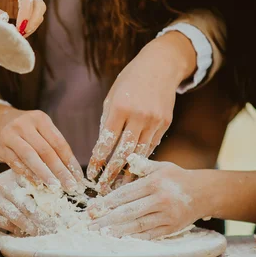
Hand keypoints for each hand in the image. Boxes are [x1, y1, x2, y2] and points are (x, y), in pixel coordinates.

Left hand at [0, 0, 45, 36]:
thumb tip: (4, 20)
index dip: (26, 12)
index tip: (19, 28)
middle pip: (37, 1)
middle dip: (33, 19)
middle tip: (22, 34)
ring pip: (39, 9)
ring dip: (33, 24)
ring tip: (20, 35)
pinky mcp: (23, 5)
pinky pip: (33, 16)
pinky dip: (29, 26)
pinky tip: (19, 33)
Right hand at [0, 105, 85, 193]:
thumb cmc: (26, 129)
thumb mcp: (40, 129)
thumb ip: (53, 146)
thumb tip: (71, 171)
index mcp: (40, 119)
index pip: (58, 142)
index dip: (69, 161)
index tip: (78, 176)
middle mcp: (25, 124)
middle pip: (46, 150)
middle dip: (60, 170)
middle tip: (70, 185)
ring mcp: (10, 135)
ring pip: (30, 156)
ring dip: (44, 173)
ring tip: (55, 186)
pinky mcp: (0, 147)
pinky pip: (15, 162)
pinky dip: (27, 173)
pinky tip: (37, 182)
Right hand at [0, 170, 56, 235]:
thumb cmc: (9, 188)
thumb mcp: (20, 180)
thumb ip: (37, 185)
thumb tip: (61, 197)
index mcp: (14, 174)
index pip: (35, 185)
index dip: (50, 198)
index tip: (62, 209)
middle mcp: (2, 184)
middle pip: (27, 204)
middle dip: (44, 217)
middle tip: (57, 226)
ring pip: (17, 217)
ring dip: (33, 227)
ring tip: (46, 233)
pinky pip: (8, 225)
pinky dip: (21, 231)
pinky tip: (31, 235)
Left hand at [87, 33, 195, 193]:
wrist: (160, 66)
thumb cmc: (130, 81)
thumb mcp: (112, 97)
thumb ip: (108, 122)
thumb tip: (102, 149)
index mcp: (120, 107)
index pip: (107, 141)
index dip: (98, 160)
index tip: (91, 174)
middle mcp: (139, 116)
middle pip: (124, 152)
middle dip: (112, 173)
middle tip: (103, 189)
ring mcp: (154, 121)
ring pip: (140, 153)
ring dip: (128, 172)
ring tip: (118, 187)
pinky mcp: (165, 124)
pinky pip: (151, 146)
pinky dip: (141, 159)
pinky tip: (134, 171)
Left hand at [87, 155, 216, 239]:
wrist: (204, 193)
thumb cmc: (177, 178)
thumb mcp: (161, 166)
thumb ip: (143, 164)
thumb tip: (127, 157)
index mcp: (154, 182)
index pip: (126, 194)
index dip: (107, 202)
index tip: (92, 208)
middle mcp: (160, 199)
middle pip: (128, 211)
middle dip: (106, 219)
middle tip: (89, 225)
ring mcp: (166, 216)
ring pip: (137, 225)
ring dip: (117, 231)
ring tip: (100, 234)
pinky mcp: (171, 228)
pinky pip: (149, 235)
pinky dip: (134, 238)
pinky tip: (120, 240)